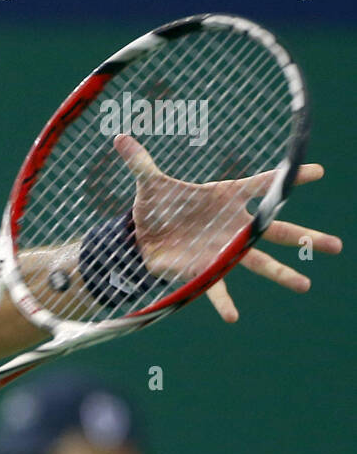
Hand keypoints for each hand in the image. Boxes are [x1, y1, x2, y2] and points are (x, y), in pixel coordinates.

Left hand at [115, 134, 341, 321]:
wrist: (142, 237)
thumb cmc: (157, 206)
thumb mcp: (149, 182)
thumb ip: (139, 161)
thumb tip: (119, 136)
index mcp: (225, 197)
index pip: (262, 185)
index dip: (288, 178)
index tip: (318, 171)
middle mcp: (231, 225)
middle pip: (275, 229)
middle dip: (304, 237)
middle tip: (336, 246)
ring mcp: (222, 250)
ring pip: (257, 262)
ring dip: (280, 273)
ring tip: (304, 285)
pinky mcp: (203, 270)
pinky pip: (216, 288)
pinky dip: (223, 301)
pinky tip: (232, 316)